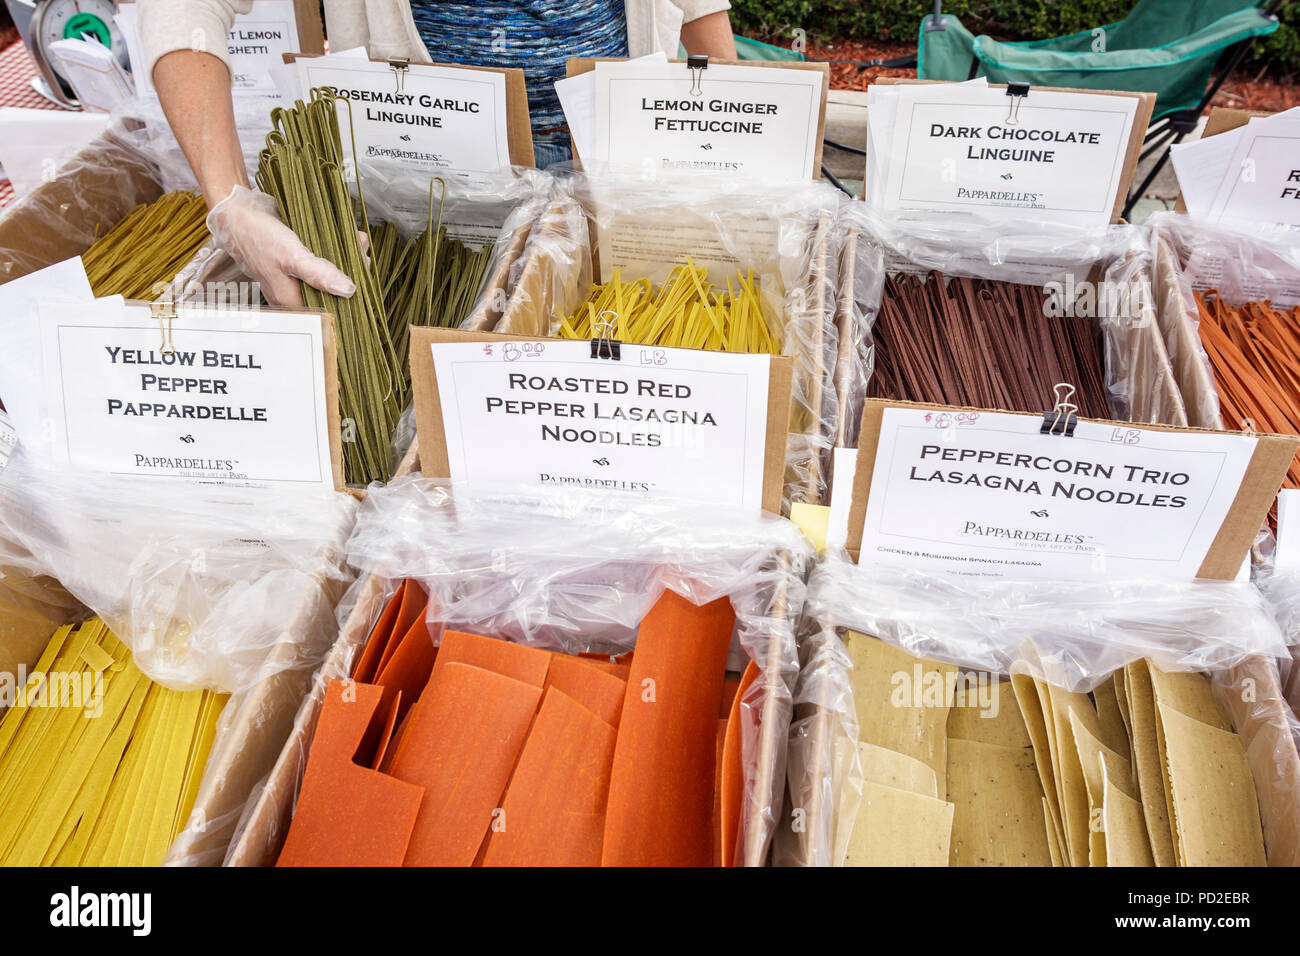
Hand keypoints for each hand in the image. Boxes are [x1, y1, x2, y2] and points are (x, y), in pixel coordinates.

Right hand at [205, 185, 356, 307]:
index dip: (349, 301)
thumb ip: (317, 274)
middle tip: (362, 257)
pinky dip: (336, 251)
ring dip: (346, 260)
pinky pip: (320, 262)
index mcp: (290, 300)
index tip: (365, 282)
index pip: (328, 312)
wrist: (236, 211)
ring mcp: (294, 278)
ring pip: (327, 275)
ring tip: (357, 243)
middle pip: (330, 293)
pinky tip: (347, 238)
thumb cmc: (258, 235)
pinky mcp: (295, 262)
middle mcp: (293, 293)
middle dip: (351, 275)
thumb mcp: (290, 255)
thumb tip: (348, 290)